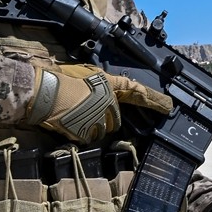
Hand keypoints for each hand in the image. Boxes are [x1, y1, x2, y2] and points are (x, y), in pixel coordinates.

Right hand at [25, 63, 171, 143]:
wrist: (43, 92)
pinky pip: (88, 138)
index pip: (135, 92)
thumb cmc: (59, 79)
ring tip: (74, 115)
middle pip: (114, 119)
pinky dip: (80, 134)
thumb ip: (99, 83)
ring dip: (92, 126)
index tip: (167, 105)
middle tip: (84, 110)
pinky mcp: (87, 133)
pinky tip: (69, 123)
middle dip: (103, 117)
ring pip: (102, 130)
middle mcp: (107, 104)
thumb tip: (104, 88)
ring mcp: (98, 120)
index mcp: (108, 86)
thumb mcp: (83, 73)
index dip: (153, 99)